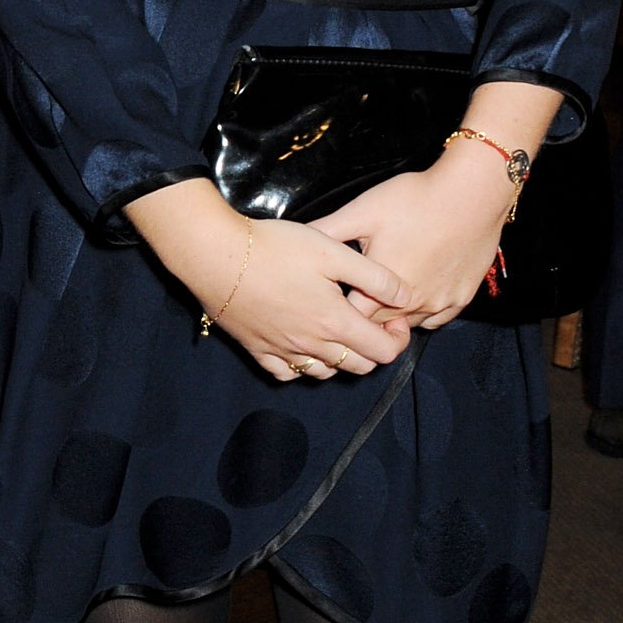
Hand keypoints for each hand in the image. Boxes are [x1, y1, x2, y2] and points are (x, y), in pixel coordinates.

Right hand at [126, 181, 411, 383]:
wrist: (216, 256)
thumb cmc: (275, 248)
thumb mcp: (332, 251)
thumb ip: (375, 277)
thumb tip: (406, 295)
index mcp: (335, 322)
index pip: (384, 352)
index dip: (398, 338)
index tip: (392, 316)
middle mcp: (311, 345)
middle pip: (358, 367)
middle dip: (373, 348)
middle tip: (369, 321)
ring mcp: (282, 351)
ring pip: (324, 373)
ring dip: (340, 358)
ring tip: (337, 330)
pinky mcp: (257, 350)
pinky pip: (287, 374)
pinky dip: (302, 366)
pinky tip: (302, 345)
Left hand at [312, 141, 514, 331]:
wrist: (473, 191)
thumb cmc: (415, 198)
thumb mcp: (362, 211)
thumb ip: (327, 231)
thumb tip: (298, 238)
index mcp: (381, 290)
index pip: (350, 321)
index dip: (336, 312)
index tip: (328, 301)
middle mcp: (412, 305)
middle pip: (379, 327)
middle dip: (363, 318)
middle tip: (352, 300)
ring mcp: (441, 305)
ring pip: (408, 325)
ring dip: (393, 316)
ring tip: (381, 297)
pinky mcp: (462, 299)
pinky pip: (436, 319)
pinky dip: (422, 312)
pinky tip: (414, 293)